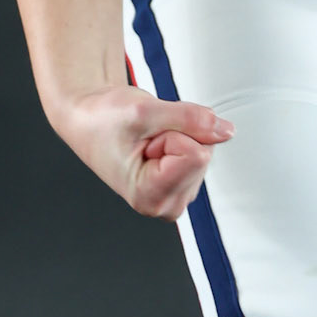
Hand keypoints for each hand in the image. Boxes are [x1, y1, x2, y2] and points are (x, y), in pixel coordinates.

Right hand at [53, 85, 234, 220]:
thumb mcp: (145, 111)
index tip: (145, 138)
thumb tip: (226, 131)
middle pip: (204, 154)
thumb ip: (190, 120)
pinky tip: (155, 142)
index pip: (197, 155)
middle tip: (146, 136)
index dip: (173, 133)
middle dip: (178, 133)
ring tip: (147, 138)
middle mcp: (165, 204)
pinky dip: (182, 135)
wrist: (90, 118)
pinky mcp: (183, 182)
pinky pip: (203, 148)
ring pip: (206, 149)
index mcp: (149, 197)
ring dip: (180, 133)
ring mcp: (176, 194)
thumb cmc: (103, 120)